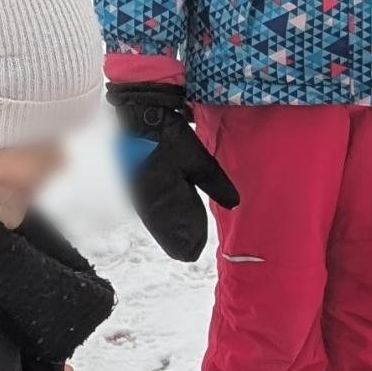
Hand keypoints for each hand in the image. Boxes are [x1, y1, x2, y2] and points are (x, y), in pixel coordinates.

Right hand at [108, 83, 239, 262]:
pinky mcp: (137, 189)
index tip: (195, 251)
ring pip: (158, 224)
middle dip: (180, 239)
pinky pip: (150, 212)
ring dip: (169, 232)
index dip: (190, 241)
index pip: (181, 231)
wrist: (141, 118)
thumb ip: (216, 185)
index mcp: (168, 200)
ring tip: (179, 245)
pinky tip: (165, 224)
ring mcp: (141, 198)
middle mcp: (152, 204)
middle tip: (189, 253)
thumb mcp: (199, 160)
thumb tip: (234, 204)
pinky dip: (160, 221)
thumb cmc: (172, 138)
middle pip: (167, 232)